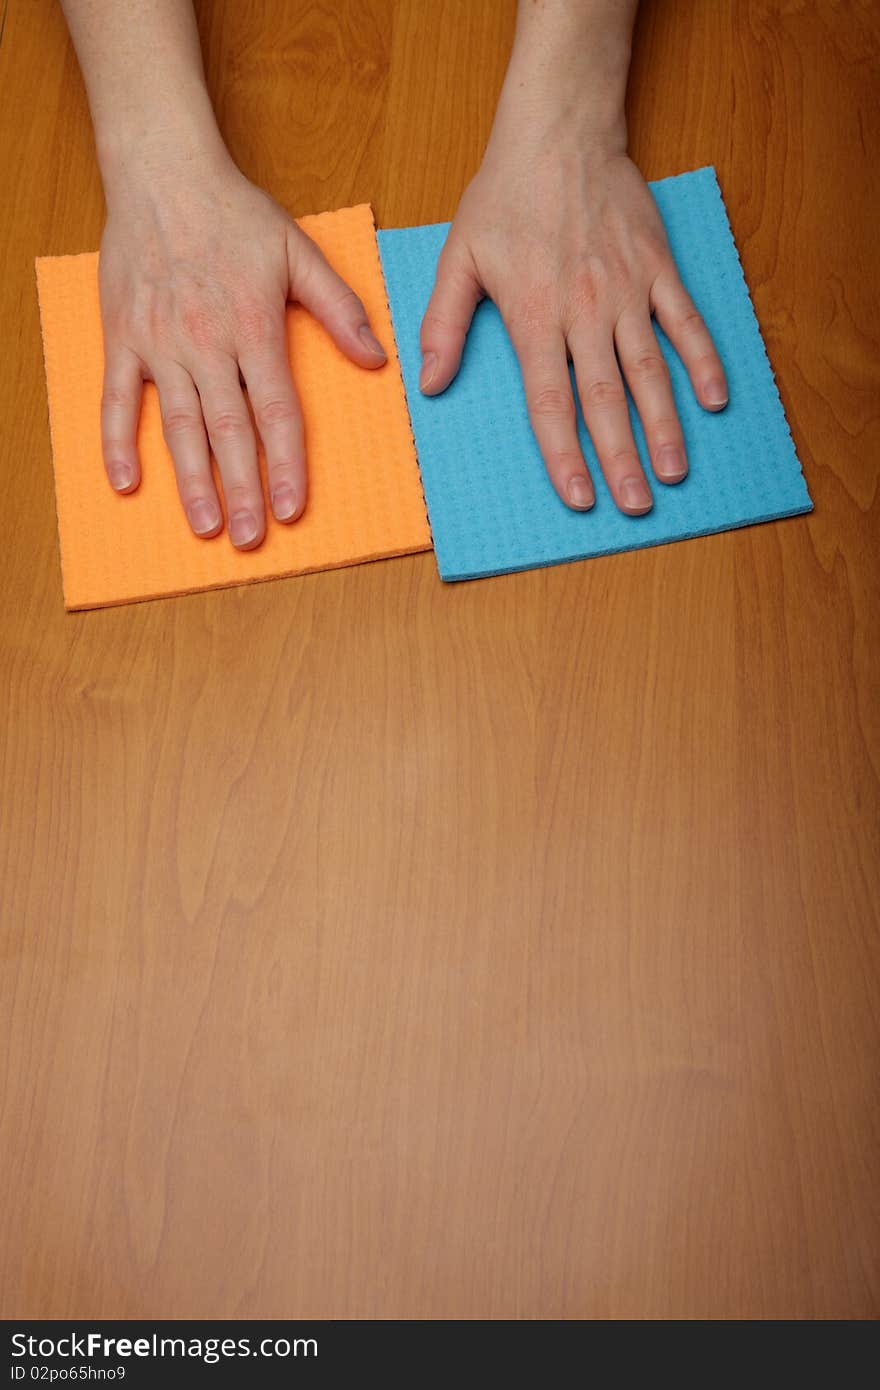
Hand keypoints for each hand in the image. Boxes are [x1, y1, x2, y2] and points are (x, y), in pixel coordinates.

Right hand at [99, 157, 386, 546]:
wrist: (162, 171)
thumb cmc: (235, 212)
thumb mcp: (300, 251)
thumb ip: (340, 309)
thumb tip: (378, 359)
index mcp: (254, 328)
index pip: (276, 411)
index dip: (286, 464)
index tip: (293, 507)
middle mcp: (206, 343)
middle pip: (228, 432)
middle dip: (241, 490)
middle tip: (252, 537)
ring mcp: (160, 343)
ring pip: (177, 425)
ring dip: (190, 481)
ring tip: (205, 526)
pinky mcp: (123, 338)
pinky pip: (117, 399)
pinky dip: (118, 442)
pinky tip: (126, 484)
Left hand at [420, 143, 727, 514]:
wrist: (559, 130)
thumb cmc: (504, 196)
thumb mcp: (457, 258)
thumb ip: (442, 326)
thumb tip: (428, 385)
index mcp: (534, 317)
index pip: (550, 402)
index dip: (565, 455)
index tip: (579, 497)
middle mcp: (584, 311)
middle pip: (605, 398)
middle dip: (621, 457)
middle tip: (635, 505)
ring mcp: (627, 290)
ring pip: (650, 370)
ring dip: (664, 424)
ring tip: (673, 472)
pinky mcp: (657, 268)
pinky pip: (685, 320)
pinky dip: (703, 359)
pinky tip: (714, 399)